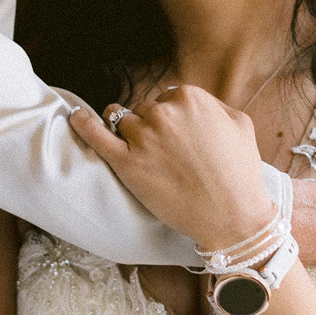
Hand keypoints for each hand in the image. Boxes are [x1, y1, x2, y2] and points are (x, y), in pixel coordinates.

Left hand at [70, 87, 271, 247]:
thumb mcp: (240, 125)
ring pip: (123, 122)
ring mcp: (142, 138)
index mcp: (190, 99)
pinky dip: (83, 123)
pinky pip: (96, 135)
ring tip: (139, 152)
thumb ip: (214, 105)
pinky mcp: (126, 164)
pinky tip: (75, 116)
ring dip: (128, 133)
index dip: (172, 119)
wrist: (231, 217)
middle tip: (167, 155)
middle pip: (145, 110)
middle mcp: (163, 113)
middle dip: (152, 127)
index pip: (167, 98)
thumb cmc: (240, 174)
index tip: (178, 137)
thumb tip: (193, 101)